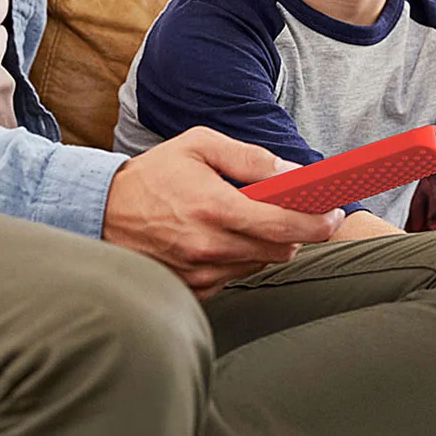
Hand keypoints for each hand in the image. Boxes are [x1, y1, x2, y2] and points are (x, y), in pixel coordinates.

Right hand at [103, 127, 343, 297]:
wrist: (101, 212)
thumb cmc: (154, 175)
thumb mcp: (199, 146)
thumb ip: (249, 158)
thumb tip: (292, 172)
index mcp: (214, 207)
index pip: (283, 225)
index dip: (318, 222)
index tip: (334, 214)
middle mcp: (209, 246)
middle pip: (280, 251)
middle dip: (296, 231)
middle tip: (297, 210)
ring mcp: (200, 273)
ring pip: (260, 264)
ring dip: (268, 244)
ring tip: (250, 218)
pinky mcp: (194, 289)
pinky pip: (237, 276)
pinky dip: (242, 257)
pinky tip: (224, 236)